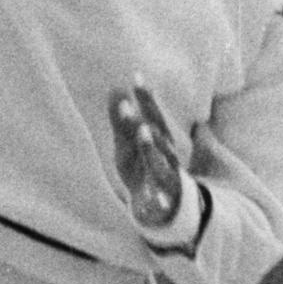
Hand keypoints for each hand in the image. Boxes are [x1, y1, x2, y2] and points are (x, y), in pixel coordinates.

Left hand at [108, 79, 181, 228]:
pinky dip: (159, 199)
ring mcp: (167, 177)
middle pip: (158, 135)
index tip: (136, 76)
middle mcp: (167, 154)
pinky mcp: (164, 200)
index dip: (146, 96)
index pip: (153, 114)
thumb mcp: (129, 144)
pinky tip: (154, 200)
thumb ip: (122, 120)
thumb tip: (115, 88)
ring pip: (160, 162)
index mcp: (160, 138)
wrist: (165, 207)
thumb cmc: (143, 168)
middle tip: (127, 106)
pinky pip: (162, 200)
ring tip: (143, 131)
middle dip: (143, 120)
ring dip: (152, 147)